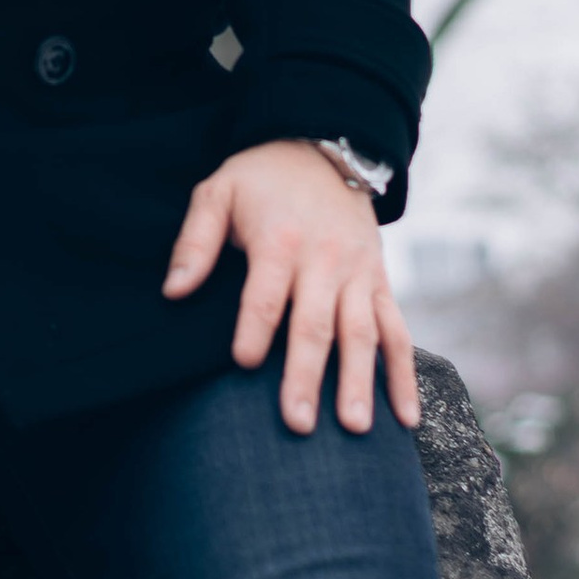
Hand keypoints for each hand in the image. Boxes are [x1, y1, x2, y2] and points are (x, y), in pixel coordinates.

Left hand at [163, 139, 417, 437]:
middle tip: (297, 424)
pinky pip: (398, 332)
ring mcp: (359, 275)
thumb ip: (194, 242)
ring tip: (354, 428)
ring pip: (363, 334)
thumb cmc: (261, 179)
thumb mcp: (217, 192)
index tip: (244, 364)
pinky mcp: (380, 283)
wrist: (324, 150)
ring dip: (360, 383)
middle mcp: (325, 261)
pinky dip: (404, 375)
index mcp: (281, 241)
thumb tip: (173, 292)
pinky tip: (406, 417)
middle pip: (316, 325)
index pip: (266, 293)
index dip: (255, 328)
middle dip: (306, 376)